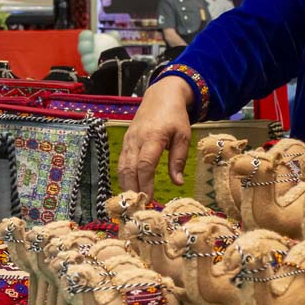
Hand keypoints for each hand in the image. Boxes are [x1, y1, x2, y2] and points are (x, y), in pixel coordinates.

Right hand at [118, 77, 193, 198]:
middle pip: (129, 169)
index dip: (145, 183)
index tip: (149, 199)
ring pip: (122, 168)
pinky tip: (130, 190)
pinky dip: (124, 178)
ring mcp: (128, 140)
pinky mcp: (126, 142)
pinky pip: (121, 163)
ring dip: (126, 186)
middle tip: (139, 208)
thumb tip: (178, 183)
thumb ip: (178, 159)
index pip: (145, 164)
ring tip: (133, 203)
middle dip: (132, 190)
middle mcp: (136, 140)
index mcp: (153, 137)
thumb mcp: (183, 136)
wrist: (160, 96)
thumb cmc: (175, 117)